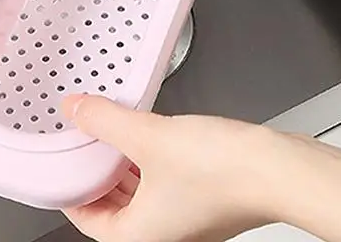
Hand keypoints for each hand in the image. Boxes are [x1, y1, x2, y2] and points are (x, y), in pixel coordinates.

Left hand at [60, 95, 291, 241]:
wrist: (279, 169)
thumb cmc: (224, 172)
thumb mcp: (149, 136)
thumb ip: (106, 122)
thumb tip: (76, 110)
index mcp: (139, 235)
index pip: (88, 220)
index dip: (70, 190)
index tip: (62, 164)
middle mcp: (162, 233)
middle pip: (114, 205)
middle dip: (99, 170)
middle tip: (87, 138)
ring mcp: (186, 218)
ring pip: (141, 191)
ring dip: (126, 161)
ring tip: (117, 127)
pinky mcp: (205, 198)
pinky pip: (165, 180)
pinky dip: (152, 157)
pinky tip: (152, 129)